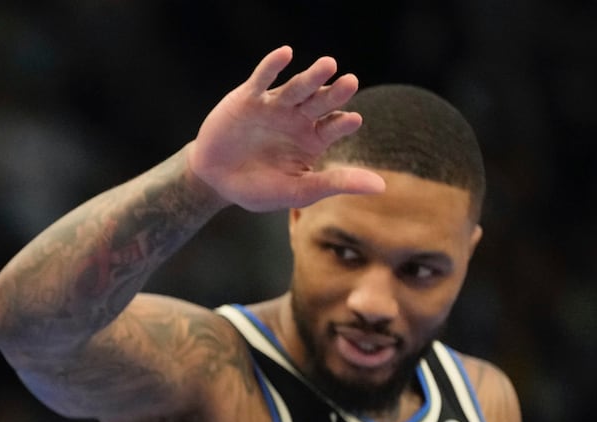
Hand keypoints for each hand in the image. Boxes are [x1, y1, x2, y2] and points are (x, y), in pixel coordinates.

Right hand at [185, 45, 385, 211]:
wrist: (214, 181)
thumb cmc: (258, 188)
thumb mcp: (299, 191)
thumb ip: (336, 183)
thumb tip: (382, 187)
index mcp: (313, 138)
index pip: (334, 125)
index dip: (343, 122)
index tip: (353, 120)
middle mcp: (297, 118)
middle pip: (321, 101)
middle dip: (334, 92)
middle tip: (350, 83)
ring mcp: (274, 106)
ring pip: (297, 87)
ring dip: (311, 76)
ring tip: (328, 65)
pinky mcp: (249, 97)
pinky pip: (262, 78)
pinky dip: (272, 65)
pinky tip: (285, 54)